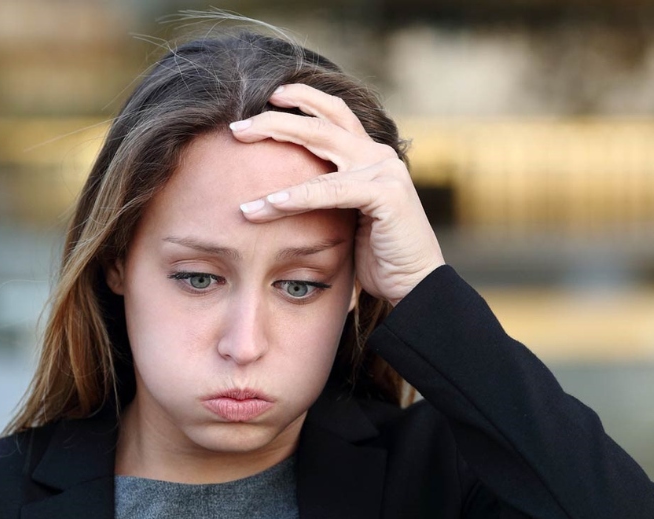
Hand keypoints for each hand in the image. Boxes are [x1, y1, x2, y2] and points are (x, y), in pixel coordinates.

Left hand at [229, 83, 444, 305]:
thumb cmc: (377, 255)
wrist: (414, 285)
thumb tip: (280, 191)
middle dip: (277, 115)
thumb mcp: (346, 216)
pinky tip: (269, 203)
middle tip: (239, 124)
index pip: (333, 114)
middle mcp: (378, 155)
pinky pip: (330, 190)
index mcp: (369, 155)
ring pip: (322, 141)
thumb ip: (325, 194)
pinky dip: (297, 195)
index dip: (302, 99)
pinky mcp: (386, 194)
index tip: (267, 97)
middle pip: (322, 120)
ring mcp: (384, 171)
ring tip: (240, 140)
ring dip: (277, 135)